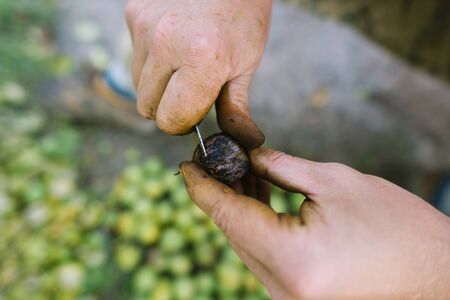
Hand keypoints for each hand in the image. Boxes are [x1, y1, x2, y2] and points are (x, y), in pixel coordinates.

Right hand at [125, 0, 271, 147]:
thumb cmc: (243, 17)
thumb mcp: (246, 64)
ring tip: (183, 62)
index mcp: (200, 60)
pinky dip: (151, 60)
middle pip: (148, 107)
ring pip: (138, 84)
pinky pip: (134, 57)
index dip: (183, 122)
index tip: (195, 112)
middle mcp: (165, 43)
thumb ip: (235, 107)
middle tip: (190, 89)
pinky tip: (173, 42)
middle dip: (168, 106)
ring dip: (158, 85)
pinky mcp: (133, 14)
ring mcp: (145, 26)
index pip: (170, 119)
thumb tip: (240, 141)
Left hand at [180, 148, 449, 298]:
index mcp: (291, 259)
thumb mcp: (335, 183)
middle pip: (232, 233)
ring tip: (237, 174)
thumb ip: (281, 168)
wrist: (437, 272)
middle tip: (214, 161)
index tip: (188, 164)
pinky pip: (263, 258)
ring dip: (238, 210)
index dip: (201, 186)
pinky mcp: (296, 297)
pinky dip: (256, 228)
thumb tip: (249, 158)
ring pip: (245, 246)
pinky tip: (258, 199)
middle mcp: (282, 289)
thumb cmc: (396, 226)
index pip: (227, 216)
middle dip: (219, 194)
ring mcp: (288, 298)